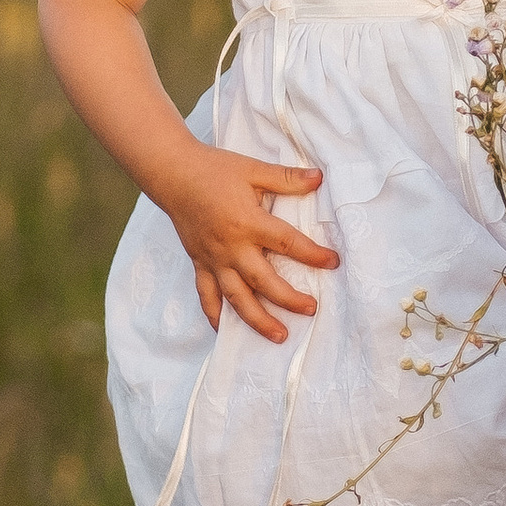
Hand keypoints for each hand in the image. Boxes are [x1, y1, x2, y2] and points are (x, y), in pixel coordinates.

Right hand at [148, 136, 336, 341]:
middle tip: (312, 309)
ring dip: (258, 320)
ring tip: (279, 335)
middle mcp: (231, 247)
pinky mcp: (199, 264)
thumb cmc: (214, 169)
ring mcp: (214, 260)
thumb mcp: (253, 170)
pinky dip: (215, 315)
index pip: (287, 243)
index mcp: (248, 222)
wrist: (173, 174)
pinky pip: (207, 295)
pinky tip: (224, 331)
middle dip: (289, 299)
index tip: (333, 262)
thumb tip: (319, 178)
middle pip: (264, 281)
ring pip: (236, 297)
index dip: (312, 255)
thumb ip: (287, 178)